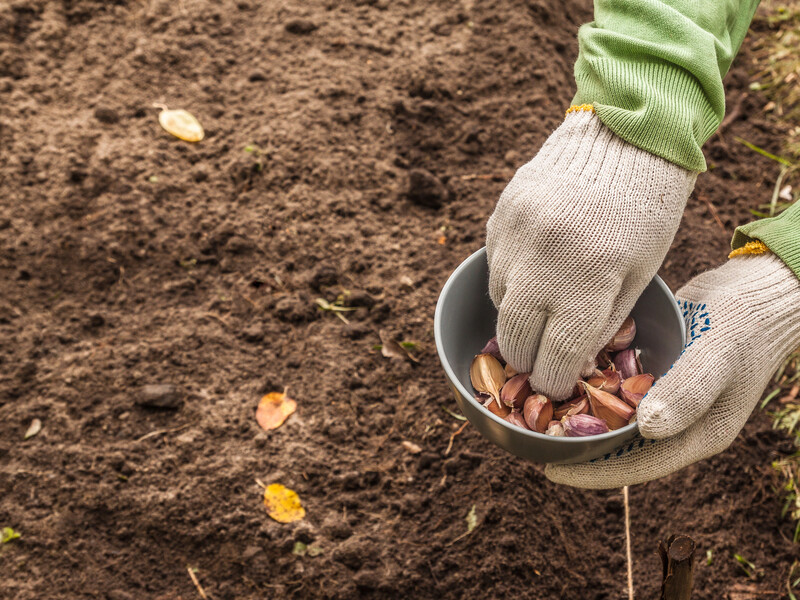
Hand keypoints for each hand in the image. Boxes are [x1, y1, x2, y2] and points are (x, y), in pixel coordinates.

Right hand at [486, 108, 696, 399]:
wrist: (622, 138)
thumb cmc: (645, 214)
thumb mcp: (639, 275)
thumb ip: (602, 323)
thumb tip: (568, 362)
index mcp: (590, 281)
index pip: (554, 358)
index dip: (551, 382)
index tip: (554, 386)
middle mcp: (544, 262)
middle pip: (514, 339)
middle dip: (527, 358)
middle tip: (540, 358)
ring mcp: (515, 237)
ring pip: (499, 303)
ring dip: (517, 315)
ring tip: (542, 304)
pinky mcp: (499, 217)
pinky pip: (494, 267)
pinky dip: (510, 280)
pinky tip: (534, 268)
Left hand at [546, 253, 799, 488]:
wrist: (759, 288)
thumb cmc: (745, 323)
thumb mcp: (718, 356)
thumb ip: (687, 392)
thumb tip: (647, 430)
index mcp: (696, 434)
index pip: (637, 466)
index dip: (592, 471)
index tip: (549, 469)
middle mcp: (677, 421)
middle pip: (618, 446)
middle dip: (576, 444)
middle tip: (530, 437)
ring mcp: (665, 396)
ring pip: (613, 416)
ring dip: (578, 413)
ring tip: (534, 408)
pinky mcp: (655, 371)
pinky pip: (616, 386)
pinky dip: (590, 383)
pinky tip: (558, 371)